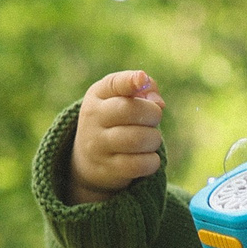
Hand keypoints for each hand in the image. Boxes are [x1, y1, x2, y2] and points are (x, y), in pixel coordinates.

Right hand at [68, 70, 164, 203]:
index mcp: (97, 95)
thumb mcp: (120, 98)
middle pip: (132, 110)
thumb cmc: (114, 120)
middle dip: (153, 114)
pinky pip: (139, 164)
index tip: (141, 79)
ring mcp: (98, 145)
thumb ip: (144, 90)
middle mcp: (93, 118)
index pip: (114, 84)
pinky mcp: (108, 169)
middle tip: (153, 120)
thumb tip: (159, 103)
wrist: (87, 158)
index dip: (130, 81)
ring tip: (151, 140)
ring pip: (138, 139)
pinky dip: (152, 161)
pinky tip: (149, 158)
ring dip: (154, 139)